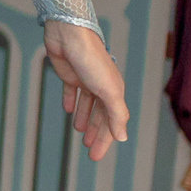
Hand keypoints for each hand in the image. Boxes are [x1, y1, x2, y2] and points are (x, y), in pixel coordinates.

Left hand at [43, 21, 129, 159]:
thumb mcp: (108, 91)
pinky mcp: (69, 73)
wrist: (69, 33)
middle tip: (89, 152)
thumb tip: (123, 138)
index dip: (104, 140)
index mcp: (114, 92)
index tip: (95, 156)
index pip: (111, 122)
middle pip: (99, 116)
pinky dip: (70, 101)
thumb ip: (116, 115)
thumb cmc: (91, 60)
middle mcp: (101, 86)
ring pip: (86, 105)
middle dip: (95, 134)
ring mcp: (85, 80)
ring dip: (84, 119)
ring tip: (79, 133)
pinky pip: (71, 91)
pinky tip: (67, 110)